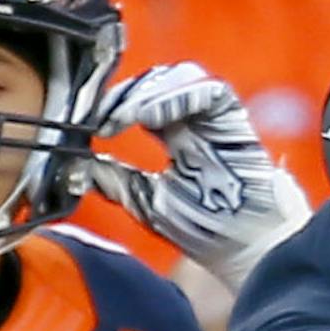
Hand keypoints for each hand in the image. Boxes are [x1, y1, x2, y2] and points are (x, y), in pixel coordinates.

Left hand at [90, 62, 311, 289]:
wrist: (254, 253)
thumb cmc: (210, 236)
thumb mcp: (148, 205)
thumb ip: (116, 181)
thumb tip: (75, 165)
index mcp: (176, 140)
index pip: (140, 102)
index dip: (115, 105)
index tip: (91, 125)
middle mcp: (196, 125)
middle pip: (157, 82)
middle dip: (127, 94)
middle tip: (105, 117)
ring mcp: (217, 122)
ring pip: (182, 77)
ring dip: (149, 92)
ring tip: (128, 117)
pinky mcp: (237, 125)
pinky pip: (211, 93)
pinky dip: (179, 96)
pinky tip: (153, 118)